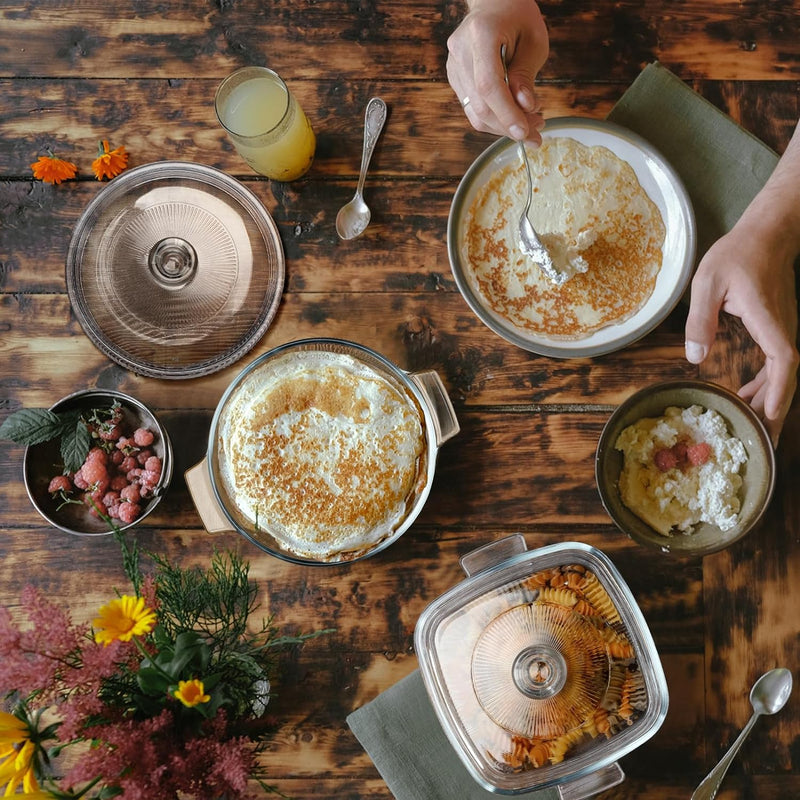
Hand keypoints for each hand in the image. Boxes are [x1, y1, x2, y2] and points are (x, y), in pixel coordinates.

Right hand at [446, 0, 548, 142]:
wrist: (494, 4)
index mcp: (481, 34)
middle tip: (535, 133)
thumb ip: (526, 75)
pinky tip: (512, 117)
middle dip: (508, 125)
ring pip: (475, 112)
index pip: (489, 84)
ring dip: (502, 126)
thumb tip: (525, 108)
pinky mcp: (455, 78)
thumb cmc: (517, 17)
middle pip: (480, 104)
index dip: (506, 113)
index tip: (525, 132)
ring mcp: (454, 66)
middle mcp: (460, 51)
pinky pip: (473, 108)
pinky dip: (494, 118)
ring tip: (529, 127)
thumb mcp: (533, 41)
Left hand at [684, 220, 798, 445]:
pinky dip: (768, 380)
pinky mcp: (778, 327)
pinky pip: (779, 360)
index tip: (772, 413)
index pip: (784, 358)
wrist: (767, 233)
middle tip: (764, 438)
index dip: (779, 388)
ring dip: (771, 396)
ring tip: (752, 421)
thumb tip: (694, 358)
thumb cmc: (737, 254)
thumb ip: (699, 320)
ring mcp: (783, 327)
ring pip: (784, 370)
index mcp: (767, 318)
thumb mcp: (708, 282)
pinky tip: (750, 393)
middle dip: (777, 406)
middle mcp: (782, 326)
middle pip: (787, 373)